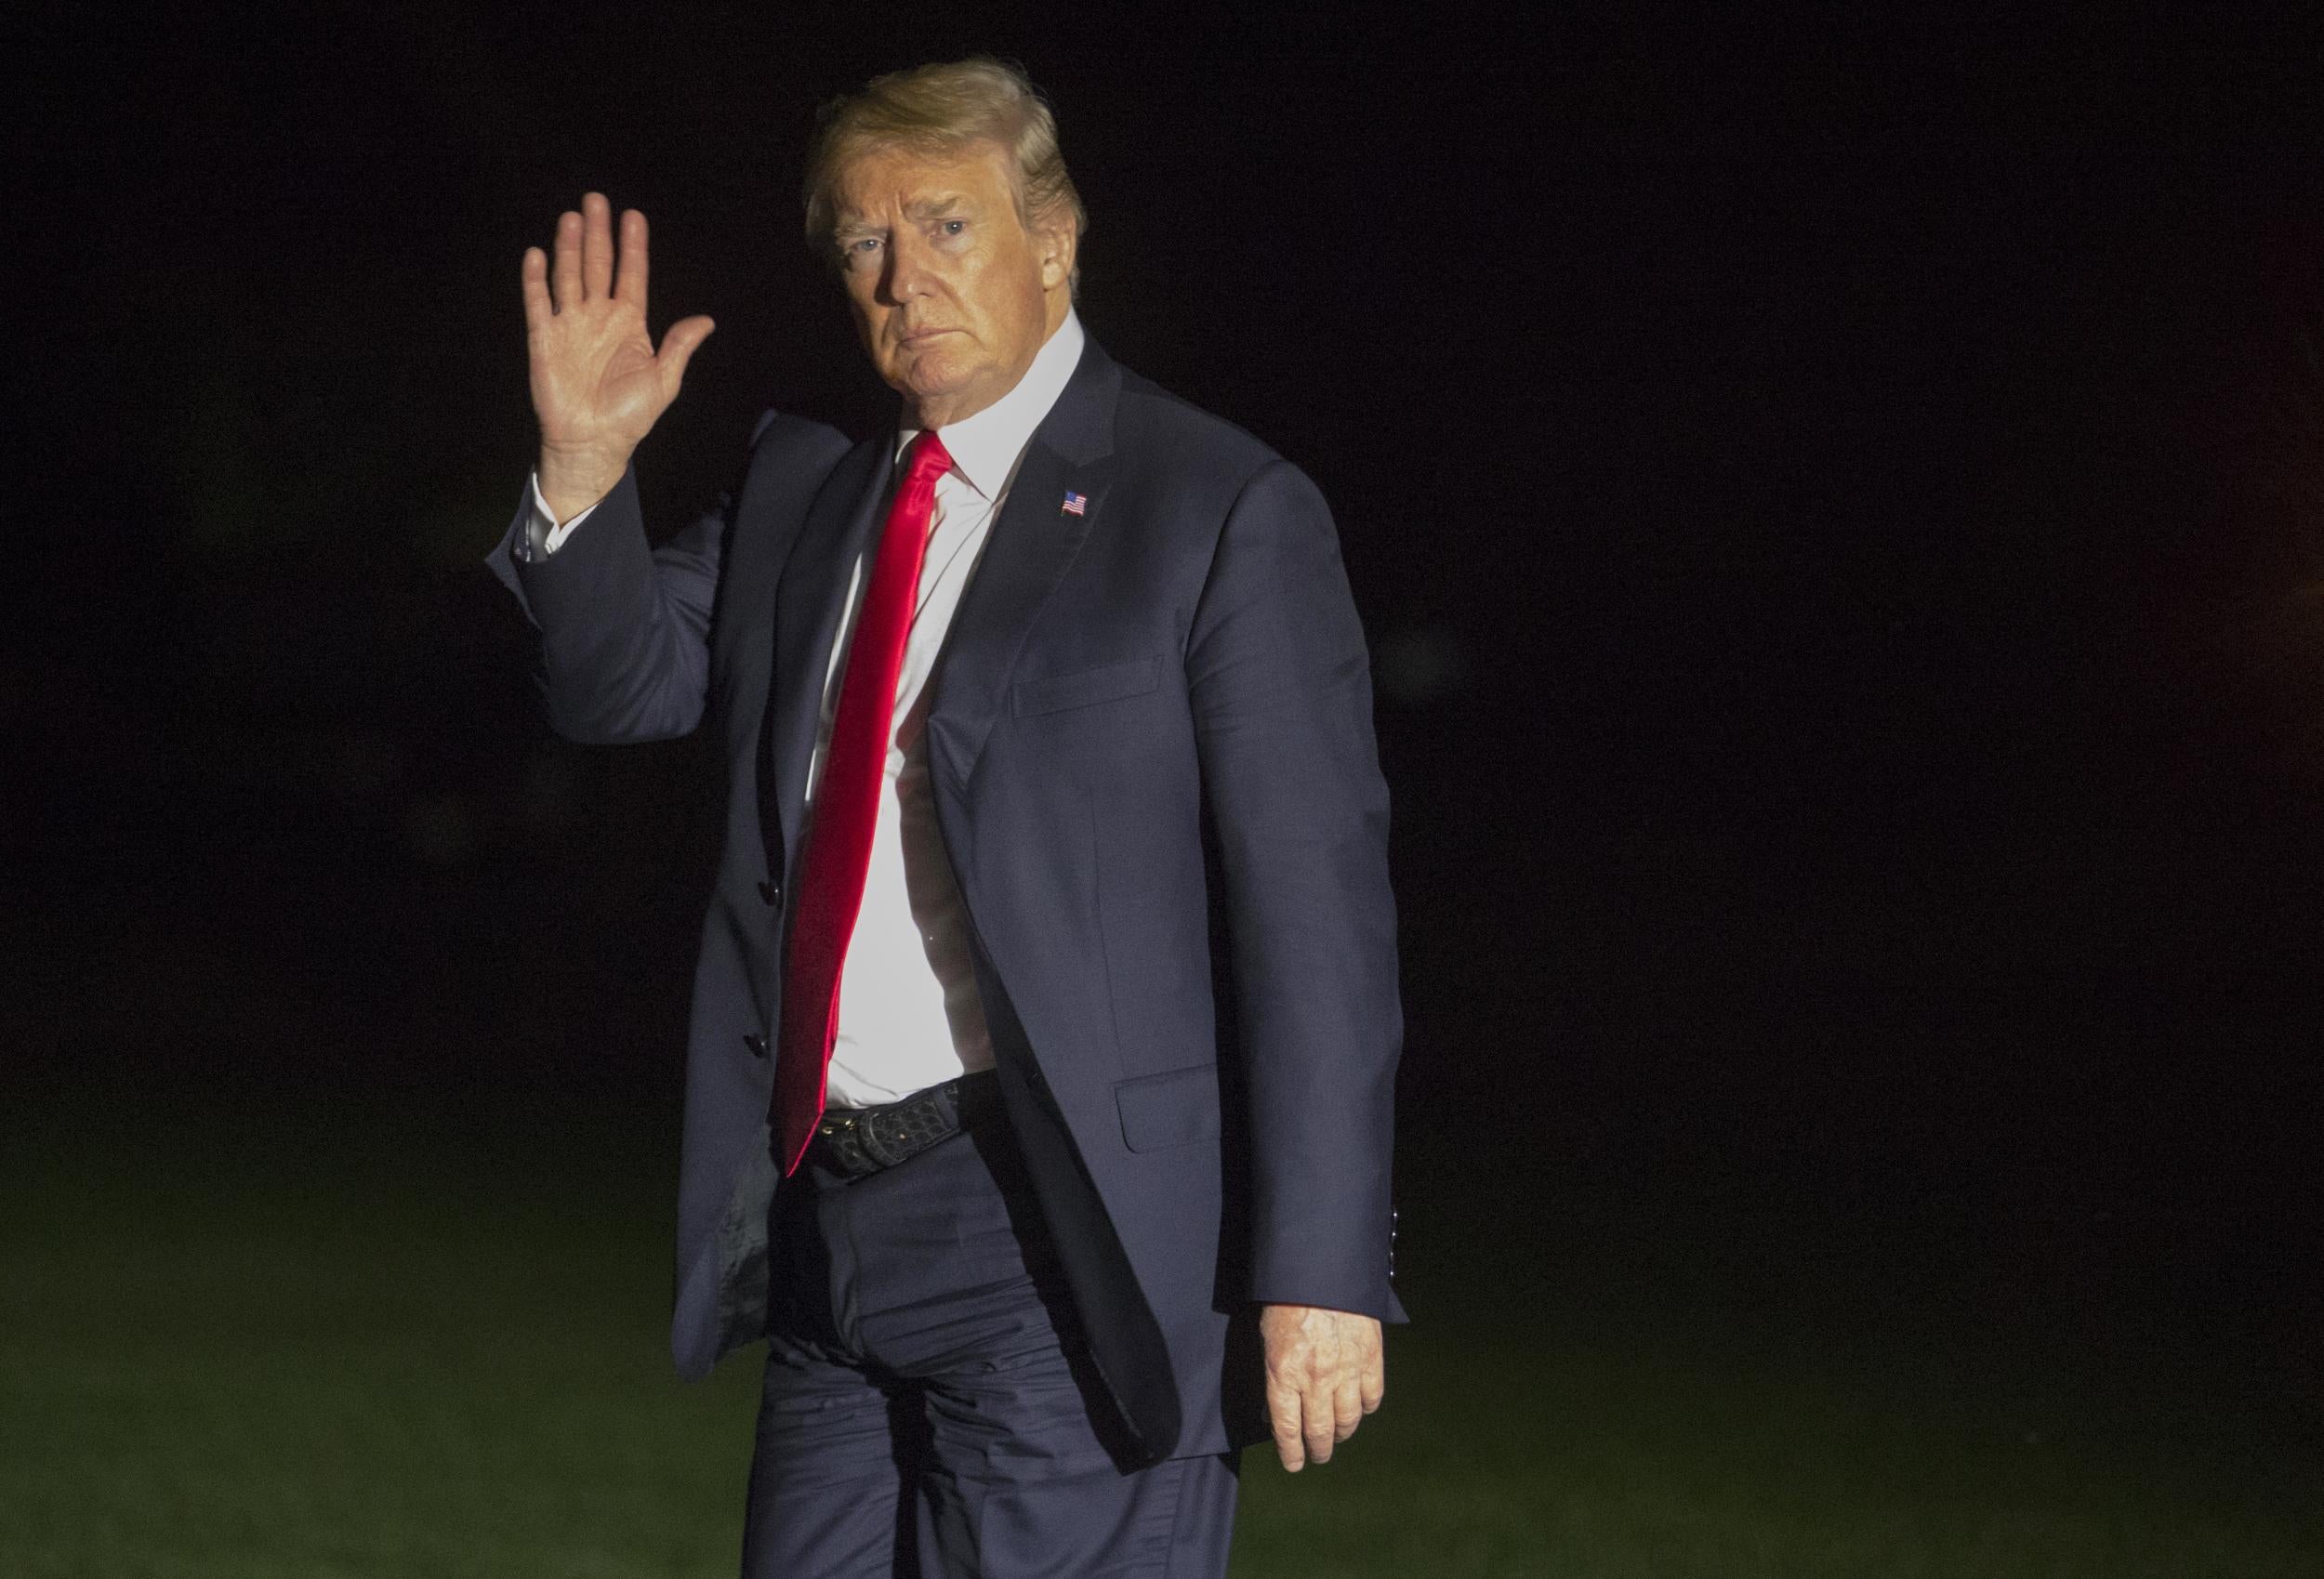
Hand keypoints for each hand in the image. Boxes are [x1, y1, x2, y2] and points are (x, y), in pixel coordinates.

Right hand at [521, 191, 715, 519]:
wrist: (594, 442)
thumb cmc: (630, 416)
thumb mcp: (664, 381)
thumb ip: (679, 346)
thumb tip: (707, 320)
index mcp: (629, 324)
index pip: (631, 275)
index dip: (633, 246)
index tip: (633, 215)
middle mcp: (598, 317)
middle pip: (597, 266)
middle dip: (597, 233)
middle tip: (595, 200)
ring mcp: (570, 326)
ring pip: (568, 276)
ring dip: (568, 247)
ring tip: (571, 217)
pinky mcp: (544, 340)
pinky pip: (538, 304)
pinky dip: (536, 280)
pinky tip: (537, 254)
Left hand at [1259, 1303, 1383, 1470]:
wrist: (1322, 1269)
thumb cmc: (1286, 1300)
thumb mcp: (1267, 1340)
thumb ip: (1273, 1377)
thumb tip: (1274, 1410)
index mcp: (1283, 1374)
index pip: (1288, 1430)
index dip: (1291, 1454)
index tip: (1294, 1464)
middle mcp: (1315, 1380)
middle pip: (1319, 1431)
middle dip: (1318, 1450)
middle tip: (1318, 1455)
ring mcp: (1346, 1371)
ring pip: (1348, 1420)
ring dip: (1342, 1434)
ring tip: (1338, 1436)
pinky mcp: (1370, 1358)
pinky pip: (1371, 1396)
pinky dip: (1366, 1408)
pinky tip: (1359, 1408)